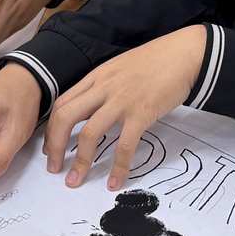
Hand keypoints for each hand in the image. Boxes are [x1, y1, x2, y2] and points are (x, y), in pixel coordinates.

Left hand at [43, 25, 206, 190]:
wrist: (184, 53)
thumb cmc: (156, 61)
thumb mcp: (120, 68)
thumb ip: (104, 86)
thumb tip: (92, 108)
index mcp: (97, 77)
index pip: (63, 104)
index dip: (51, 129)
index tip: (50, 148)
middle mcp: (104, 88)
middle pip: (65, 118)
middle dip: (54, 146)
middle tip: (54, 167)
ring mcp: (122, 100)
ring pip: (89, 133)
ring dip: (80, 161)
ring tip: (75, 181)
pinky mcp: (142, 112)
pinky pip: (124, 145)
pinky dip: (118, 167)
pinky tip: (115, 182)